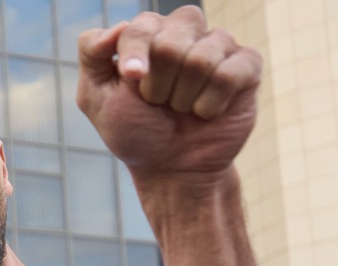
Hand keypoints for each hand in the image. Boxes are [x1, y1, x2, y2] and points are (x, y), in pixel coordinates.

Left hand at [76, 5, 261, 181]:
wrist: (173, 169)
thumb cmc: (136, 131)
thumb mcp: (96, 97)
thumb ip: (91, 52)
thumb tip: (119, 24)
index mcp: (148, 33)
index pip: (141, 26)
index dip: (135, 56)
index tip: (133, 81)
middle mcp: (183, 32)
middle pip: (171, 40)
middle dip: (159, 84)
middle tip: (159, 103)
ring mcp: (217, 47)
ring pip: (202, 57)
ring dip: (185, 96)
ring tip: (182, 109)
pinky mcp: (246, 66)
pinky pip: (231, 71)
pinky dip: (212, 102)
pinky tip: (207, 113)